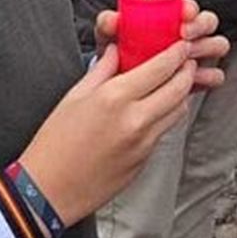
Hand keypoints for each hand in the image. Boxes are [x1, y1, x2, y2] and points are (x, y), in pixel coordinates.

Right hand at [19, 41, 198, 224]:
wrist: (49, 191)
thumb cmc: (54, 146)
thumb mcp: (74, 97)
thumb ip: (102, 70)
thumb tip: (116, 51)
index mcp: (114, 98)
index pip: (160, 68)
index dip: (176, 54)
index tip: (180, 46)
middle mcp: (134, 120)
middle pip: (179, 89)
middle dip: (187, 71)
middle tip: (185, 62)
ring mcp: (143, 143)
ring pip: (178, 111)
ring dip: (181, 94)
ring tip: (174, 83)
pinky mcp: (145, 160)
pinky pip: (164, 131)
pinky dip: (167, 115)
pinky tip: (157, 109)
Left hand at [94, 0, 229, 91]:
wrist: (120, 80)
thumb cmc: (119, 50)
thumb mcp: (111, 37)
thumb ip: (108, 25)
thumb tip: (111, 19)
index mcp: (170, 14)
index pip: (187, 5)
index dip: (189, 8)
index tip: (182, 16)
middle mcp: (188, 30)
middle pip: (208, 21)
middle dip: (200, 27)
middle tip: (185, 36)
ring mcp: (196, 52)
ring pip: (217, 45)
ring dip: (207, 51)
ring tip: (192, 61)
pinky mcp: (198, 75)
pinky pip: (214, 74)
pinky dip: (209, 76)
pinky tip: (198, 81)